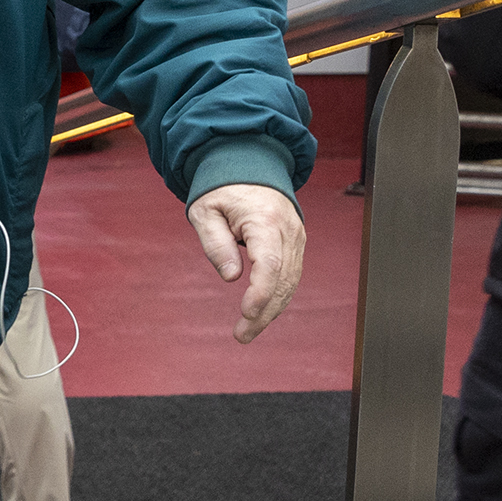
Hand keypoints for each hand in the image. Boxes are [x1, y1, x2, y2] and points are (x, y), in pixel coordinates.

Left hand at [190, 183, 307, 345]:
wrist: (249, 164)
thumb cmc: (222, 188)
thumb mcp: (205, 211)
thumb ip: (215, 243)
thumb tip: (231, 277)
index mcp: (265, 219)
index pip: (269, 263)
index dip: (260, 293)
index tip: (246, 313)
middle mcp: (288, 230)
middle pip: (283, 279)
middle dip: (264, 312)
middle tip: (241, 336)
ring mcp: (296, 237)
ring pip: (291, 281)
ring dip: (272, 310)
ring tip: (247, 331)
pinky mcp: (296, 243)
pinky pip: (291, 275)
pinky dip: (278, 296)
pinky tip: (262, 313)